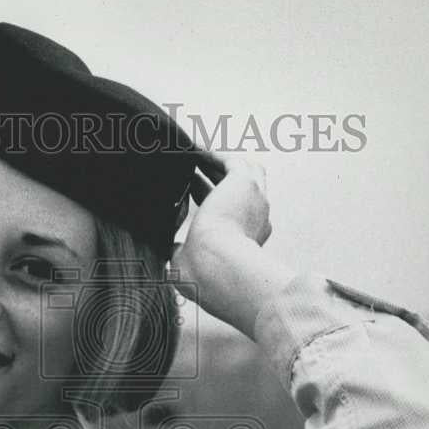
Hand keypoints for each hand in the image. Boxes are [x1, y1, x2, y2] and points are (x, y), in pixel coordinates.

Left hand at [171, 150, 290, 335]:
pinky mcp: (246, 184)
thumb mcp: (190, 266)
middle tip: (193, 172)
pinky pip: (231, 161)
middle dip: (220, 179)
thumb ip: (182, 254)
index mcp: (248, 240)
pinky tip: (192, 151)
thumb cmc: (204, 277)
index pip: (233, 213)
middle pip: (244, 189)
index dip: (210, 201)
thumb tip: (170, 249)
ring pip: (246, 171)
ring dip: (221, 164)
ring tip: (194, 156)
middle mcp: (258, 220)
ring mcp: (256, 200)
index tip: (188, 193)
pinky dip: (213, 156)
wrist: (219, 268)